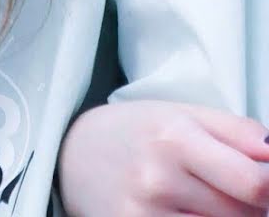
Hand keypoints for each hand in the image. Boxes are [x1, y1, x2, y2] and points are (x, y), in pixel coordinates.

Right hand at [58, 100, 268, 215]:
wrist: (72, 154)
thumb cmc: (137, 131)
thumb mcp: (184, 114)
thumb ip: (239, 132)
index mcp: (175, 137)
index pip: (254, 183)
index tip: (265, 185)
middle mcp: (159, 179)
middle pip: (241, 215)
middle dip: (250, 207)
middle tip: (230, 190)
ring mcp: (144, 215)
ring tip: (205, 202)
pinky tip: (191, 214)